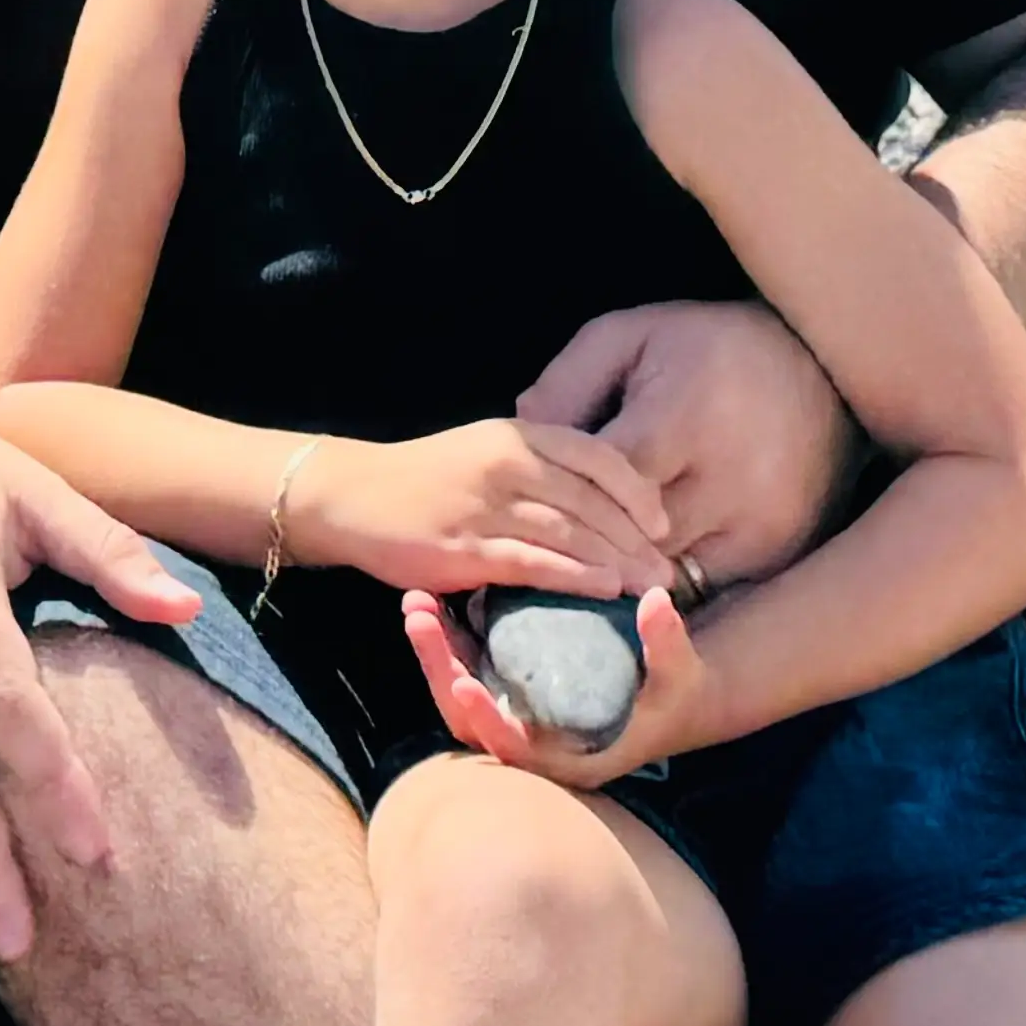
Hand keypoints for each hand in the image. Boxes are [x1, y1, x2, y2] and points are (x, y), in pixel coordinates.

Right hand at [293, 416, 673, 597]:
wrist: (353, 495)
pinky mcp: (467, 548)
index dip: (638, 491)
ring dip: (620, 561)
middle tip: (672, 571)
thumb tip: (598, 502)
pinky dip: (577, 576)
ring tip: (651, 587)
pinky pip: (535, 562)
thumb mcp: (486, 453)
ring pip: (572, 531)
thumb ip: (537, 470)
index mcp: (516, 435)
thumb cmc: (426, 479)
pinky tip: (605, 590)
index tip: (662, 523)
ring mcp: (486, 505)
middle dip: (639, 538)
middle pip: (593, 499)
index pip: (597, 456)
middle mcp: (507, 463)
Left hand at [398, 580, 711, 791]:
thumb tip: (657, 600)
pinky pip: (471, 673)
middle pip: (471, 722)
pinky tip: (436, 602)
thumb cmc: (679, 692)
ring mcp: (520, 719)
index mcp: (572, 759)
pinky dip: (451, 642)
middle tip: (420, 618)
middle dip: (440, 670)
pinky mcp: (514, 692)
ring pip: (462, 697)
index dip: (487, 720)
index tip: (464, 682)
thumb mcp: (681, 671)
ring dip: (436, 653)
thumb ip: (667, 641)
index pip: (516, 752)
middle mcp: (537, 748)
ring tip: (417, 603)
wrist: (675, 697)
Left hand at [519, 297, 856, 595]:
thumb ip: (570, 380)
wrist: (821, 368)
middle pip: (636, 542)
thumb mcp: (634, 337)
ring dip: (629, 575)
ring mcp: (761, 526)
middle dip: (592, 546)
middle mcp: (729, 481)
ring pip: (670, 577)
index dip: (568, 497)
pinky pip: (712, 590)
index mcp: (685, 418)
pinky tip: (644, 576)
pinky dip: (674, 588)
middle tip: (550, 553)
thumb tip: (523, 428)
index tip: (539, 504)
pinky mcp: (782, 554)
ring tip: (592, 569)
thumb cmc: (709, 349)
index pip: (608, 483)